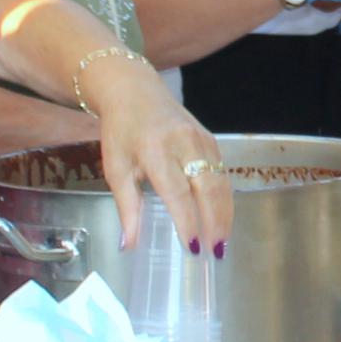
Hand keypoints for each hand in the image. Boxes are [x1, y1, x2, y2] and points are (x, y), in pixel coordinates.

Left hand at [92, 62, 234, 251]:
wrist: (133, 90)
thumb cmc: (121, 130)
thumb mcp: (115, 168)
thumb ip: (126, 208)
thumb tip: (130, 245)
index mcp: (155, 150)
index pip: (177, 193)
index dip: (188, 222)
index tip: (193, 247)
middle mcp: (183, 143)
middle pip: (208, 188)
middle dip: (215, 223)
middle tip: (216, 251)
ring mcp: (201, 139)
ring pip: (221, 182)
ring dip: (224, 214)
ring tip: (222, 242)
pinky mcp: (210, 139)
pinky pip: (222, 173)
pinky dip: (224, 199)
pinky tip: (221, 219)